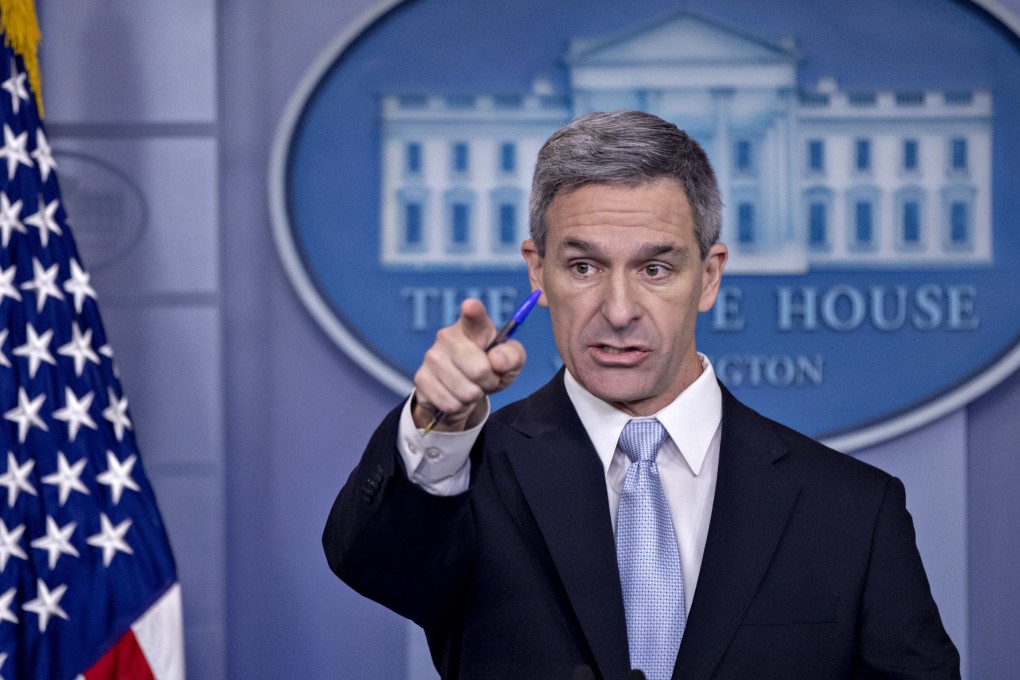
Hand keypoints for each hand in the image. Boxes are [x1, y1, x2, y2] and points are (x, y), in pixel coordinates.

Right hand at [412, 298, 526, 431]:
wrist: (462, 392)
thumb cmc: (490, 369)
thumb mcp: (510, 363)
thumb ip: (512, 356)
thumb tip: (496, 360)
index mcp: (474, 327)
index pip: (473, 317)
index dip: (473, 311)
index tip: (471, 306)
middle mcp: (448, 337)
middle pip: (479, 370)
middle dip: (489, 381)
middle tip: (486, 378)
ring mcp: (432, 357)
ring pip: (466, 391)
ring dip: (474, 396)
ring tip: (471, 386)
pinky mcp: (421, 378)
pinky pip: (451, 403)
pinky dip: (459, 406)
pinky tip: (456, 395)